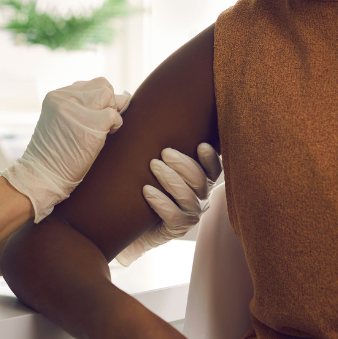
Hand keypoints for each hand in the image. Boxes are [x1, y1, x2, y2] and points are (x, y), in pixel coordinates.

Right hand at [2, 78, 130, 221]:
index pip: (89, 85)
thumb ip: (83, 106)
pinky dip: (115, 126)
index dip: (98, 99)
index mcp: (56, 96)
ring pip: (109, 96)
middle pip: (102, 85)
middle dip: (108, 102)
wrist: (42, 175)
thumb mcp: (62, 121)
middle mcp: (64, 98)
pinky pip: (114, 116)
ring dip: (112, 112)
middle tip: (102, 123)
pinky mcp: (91, 126)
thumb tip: (122, 97)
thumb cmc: (55, 153)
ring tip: (102, 129)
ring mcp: (77, 111)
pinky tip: (105, 137)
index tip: (94, 115)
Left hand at [116, 143, 221, 265]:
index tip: (200, 145)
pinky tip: (147, 191)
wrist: (124, 220)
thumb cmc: (138, 184)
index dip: (211, 158)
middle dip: (184, 164)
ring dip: (171, 180)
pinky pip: (174, 217)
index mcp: (198, 180)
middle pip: (201, 181)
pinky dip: (162, 203)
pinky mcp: (175, 229)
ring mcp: (189, 214)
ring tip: (153, 166)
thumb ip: (154, 142)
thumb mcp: (148, 161)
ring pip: (189, 197)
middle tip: (165, 152)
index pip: (213, 169)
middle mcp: (198, 197)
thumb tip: (137, 109)